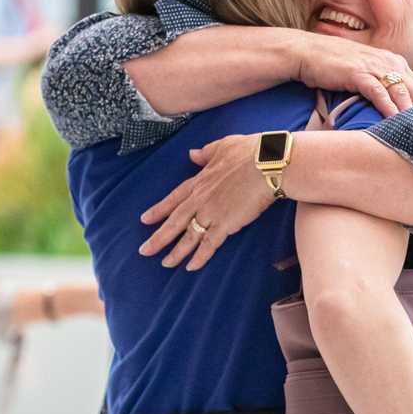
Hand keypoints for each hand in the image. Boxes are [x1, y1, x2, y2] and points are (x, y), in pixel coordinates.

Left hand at [139, 135, 271, 270]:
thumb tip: (192, 154)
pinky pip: (209, 244)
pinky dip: (200, 257)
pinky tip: (191, 267)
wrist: (268, 163)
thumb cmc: (250, 152)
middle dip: (158, 237)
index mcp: (200, 180)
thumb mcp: (222, 146)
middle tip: (144, 251)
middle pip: (174, 221)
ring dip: (176, 252)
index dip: (159, 210)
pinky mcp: (226, 223)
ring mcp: (212, 212)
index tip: (145, 220)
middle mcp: (201, 199)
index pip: (174, 198)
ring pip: (188, 236)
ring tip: (165, 264)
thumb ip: (205, 153)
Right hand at [293, 36, 412, 116]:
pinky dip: (389, 108)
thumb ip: (381, 83)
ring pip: (401, 92)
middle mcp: (388, 61)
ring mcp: (374, 66)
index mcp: (393, 60)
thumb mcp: (365, 71)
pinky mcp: (358, 73)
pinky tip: (393, 122)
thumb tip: (393, 107)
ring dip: (410, 114)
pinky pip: (379, 93)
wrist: (306, 52)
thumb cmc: (333, 65)